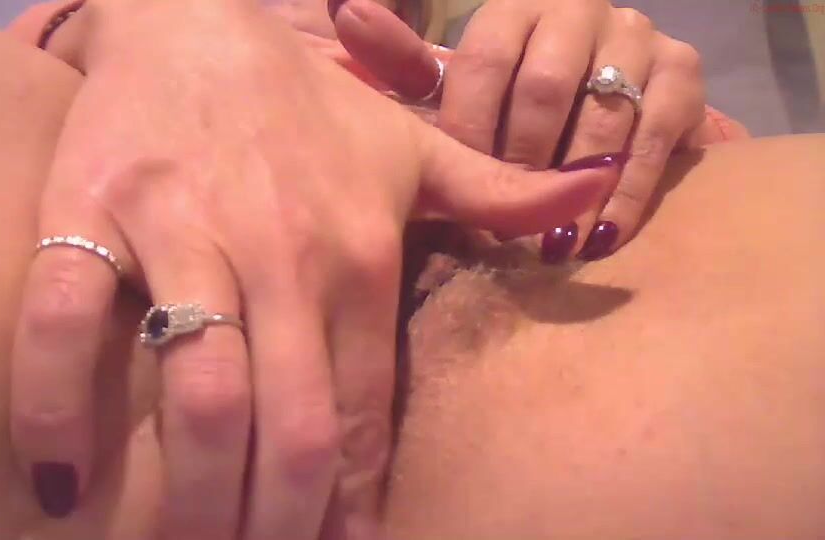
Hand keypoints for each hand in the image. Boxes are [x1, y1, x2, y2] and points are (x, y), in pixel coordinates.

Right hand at [8, 0, 616, 536]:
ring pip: (197, 392)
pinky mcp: (90, 208)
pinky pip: (63, 319)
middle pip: (289, 424)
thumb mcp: (410, 142)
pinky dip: (53, 406)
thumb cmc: (305, 102)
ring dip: (193, 495)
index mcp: (357, 253)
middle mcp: (280, 252)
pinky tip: (55, 480)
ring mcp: (182, 231)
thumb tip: (591, 202)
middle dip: (279, 520)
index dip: (350, 499)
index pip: (362, 408)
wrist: (192, 18)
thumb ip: (496, 190)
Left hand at [332, 0, 727, 262]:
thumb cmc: (515, 105)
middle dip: (523, 165)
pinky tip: (601, 237)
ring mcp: (634, 35)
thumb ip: (407, 65)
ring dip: (574, 190)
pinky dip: (626, 194)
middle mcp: (577, 9)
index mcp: (515, 8)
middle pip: (547, 87)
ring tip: (551, 248)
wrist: (614, 103)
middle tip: (504, 229)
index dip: (471, 131)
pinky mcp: (684, 70)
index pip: (486, 60)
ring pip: (603, 112)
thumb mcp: (459, 86)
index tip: (462, 189)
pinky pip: (654, 135)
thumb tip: (347, 15)